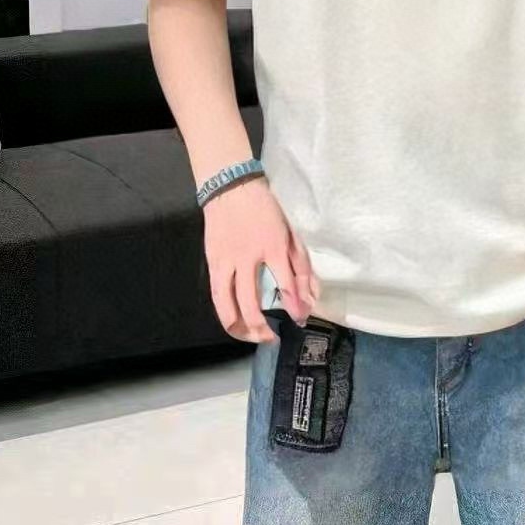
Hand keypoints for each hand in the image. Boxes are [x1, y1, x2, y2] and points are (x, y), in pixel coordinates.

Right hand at [202, 178, 320, 344]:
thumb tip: (311, 295)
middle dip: (261, 327)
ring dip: (239, 327)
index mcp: (272, 246)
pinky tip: (234, 321)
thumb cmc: (265, 208)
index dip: (294, 306)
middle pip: (250, 302)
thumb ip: (302, 264)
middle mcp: (247, 257)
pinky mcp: (212, 262)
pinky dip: (225, 312)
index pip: (285, 284)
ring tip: (251, 336)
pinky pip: (217, 295)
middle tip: (272, 337)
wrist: (231, 187)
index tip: (300, 318)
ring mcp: (226, 261)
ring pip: (227, 304)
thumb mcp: (290, 230)